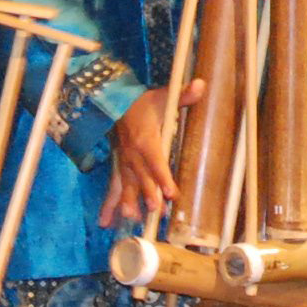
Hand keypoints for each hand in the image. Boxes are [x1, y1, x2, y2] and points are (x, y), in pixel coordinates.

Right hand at [99, 78, 195, 230]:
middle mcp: (133, 155)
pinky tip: (106, 222)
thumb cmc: (144, 103)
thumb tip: (201, 85)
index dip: (163, 176)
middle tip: (156, 209)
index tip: (171, 192)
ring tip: (132, 218)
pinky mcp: (120, 168)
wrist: (117, 103)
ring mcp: (124, 163)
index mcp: (146, 139)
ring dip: (128, 202)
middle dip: (148, 193)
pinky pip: (114, 188)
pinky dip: (109, 205)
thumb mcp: (163, 96)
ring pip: (127, 186)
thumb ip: (182, 94)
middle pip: (142, 177)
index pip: (155, 159)